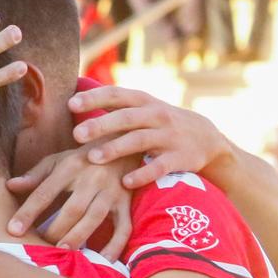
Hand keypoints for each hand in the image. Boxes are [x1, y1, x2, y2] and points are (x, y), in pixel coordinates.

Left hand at [5, 146, 133, 258]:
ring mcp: (111, 191)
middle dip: (55, 230)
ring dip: (79, 236)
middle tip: (39, 248)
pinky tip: (103, 260)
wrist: (121, 145)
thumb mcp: (56, 161)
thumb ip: (34, 175)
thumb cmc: (81, 159)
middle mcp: (92, 178)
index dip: (28, 212)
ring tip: (63, 252)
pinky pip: (124, 227)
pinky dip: (115, 245)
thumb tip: (10, 186)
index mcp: (69, 167)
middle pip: (72, 208)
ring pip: (95, 217)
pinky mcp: (126, 203)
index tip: (13, 231)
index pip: (45, 192)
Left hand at [66, 85, 234, 188]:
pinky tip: (125, 182)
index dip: (95, 98)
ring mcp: (169, 136)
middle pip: (126, 118)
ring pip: (140, 140)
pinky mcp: (180, 158)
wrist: (207, 138)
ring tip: (93, 157)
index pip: (116, 95)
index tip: (71, 103)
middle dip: (101, 124)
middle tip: (76, 134)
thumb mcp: (142, 107)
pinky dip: (143, 174)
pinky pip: (160, 167)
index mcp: (143, 101)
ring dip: (116, 148)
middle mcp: (156, 116)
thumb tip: (70, 98)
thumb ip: (112, 104)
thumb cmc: (159, 122)